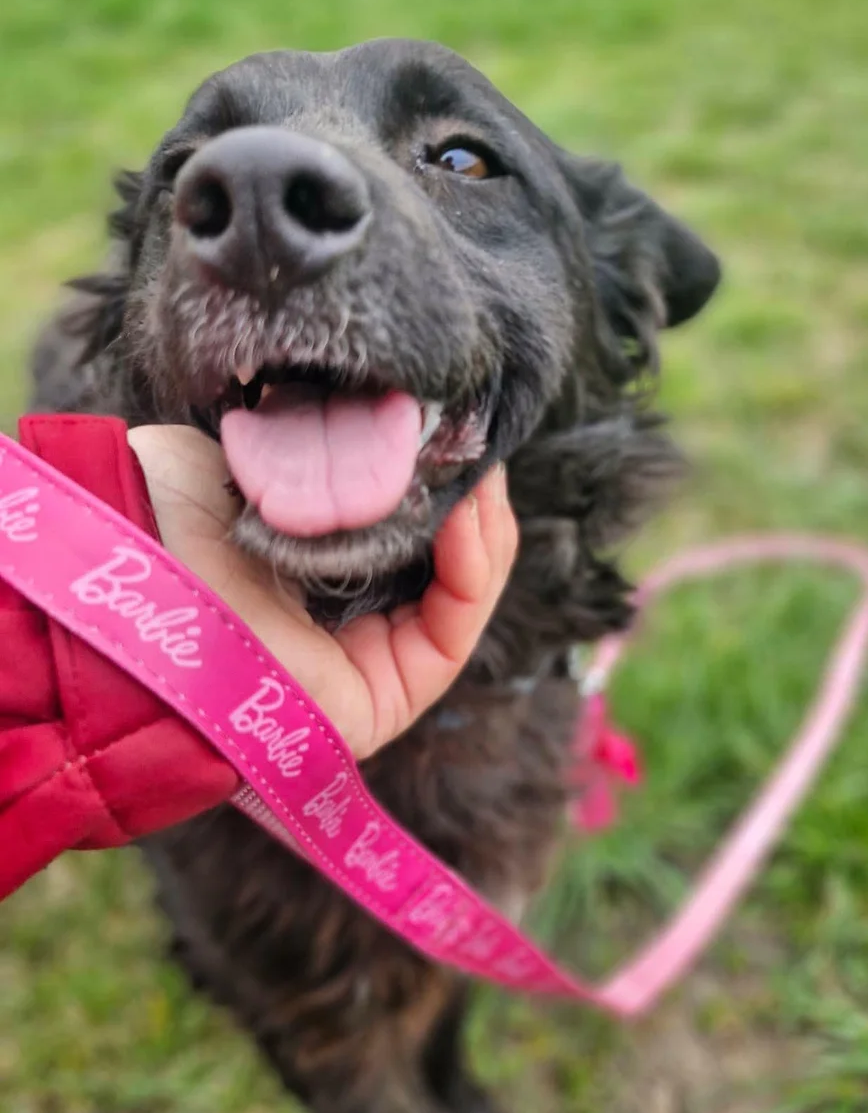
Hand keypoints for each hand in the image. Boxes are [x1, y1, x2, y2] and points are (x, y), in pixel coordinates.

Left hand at [127, 426, 516, 759]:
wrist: (139, 577)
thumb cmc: (178, 517)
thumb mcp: (263, 458)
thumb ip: (324, 446)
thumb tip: (388, 413)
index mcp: (313, 568)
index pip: (406, 528)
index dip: (441, 480)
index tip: (453, 427)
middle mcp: (344, 620)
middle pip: (444, 562)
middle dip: (472, 500)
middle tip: (478, 443)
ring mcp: (368, 664)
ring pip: (460, 595)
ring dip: (483, 528)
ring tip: (480, 471)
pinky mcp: (387, 698)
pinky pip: (454, 630)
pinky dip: (473, 569)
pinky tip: (468, 515)